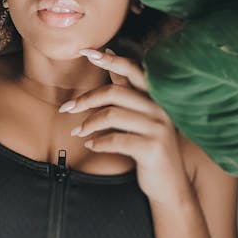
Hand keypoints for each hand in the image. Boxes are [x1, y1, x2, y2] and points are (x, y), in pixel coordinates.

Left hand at [60, 48, 193, 207]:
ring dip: (88, 124)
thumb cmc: (150, 146)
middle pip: (114, 92)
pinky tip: (91, 146)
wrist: (170, 186)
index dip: (109, 59)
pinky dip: (98, 143)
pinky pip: (116, 140)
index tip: (85, 51)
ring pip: (112, 115)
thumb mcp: (140, 114)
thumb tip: (110, 54)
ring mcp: (158, 127)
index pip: (132, 70)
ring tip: (78, 132)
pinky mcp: (152, 148)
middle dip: (86, 99)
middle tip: (67, 108)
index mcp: (156, 96)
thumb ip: (126, 87)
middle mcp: (159, 108)